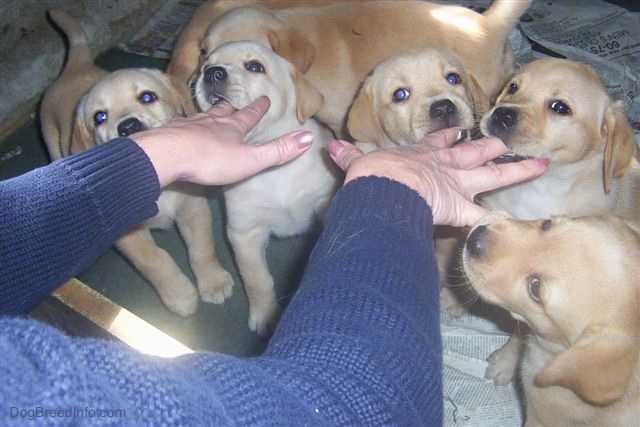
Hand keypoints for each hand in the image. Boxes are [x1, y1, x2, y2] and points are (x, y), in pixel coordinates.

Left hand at [132, 96, 312, 186]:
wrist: (167, 155)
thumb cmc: (210, 160)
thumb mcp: (250, 160)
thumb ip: (278, 151)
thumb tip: (309, 137)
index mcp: (232, 128)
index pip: (249, 115)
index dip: (258, 108)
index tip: (265, 99)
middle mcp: (211, 122)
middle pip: (223, 111)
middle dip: (230, 107)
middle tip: (232, 103)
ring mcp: (188, 126)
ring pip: (200, 116)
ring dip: (206, 115)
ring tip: (207, 114)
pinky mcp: (169, 134)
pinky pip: (178, 127)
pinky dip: (182, 126)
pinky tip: (179, 128)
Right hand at [327, 128, 548, 226]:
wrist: (382, 186)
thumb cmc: (371, 175)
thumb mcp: (358, 163)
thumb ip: (348, 157)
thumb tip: (329, 147)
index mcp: (421, 155)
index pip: (440, 143)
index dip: (450, 138)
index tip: (460, 133)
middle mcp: (445, 166)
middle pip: (475, 152)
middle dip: (492, 146)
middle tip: (508, 140)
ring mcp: (458, 185)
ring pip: (495, 174)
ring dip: (518, 168)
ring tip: (541, 163)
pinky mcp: (462, 207)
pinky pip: (487, 216)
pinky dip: (502, 221)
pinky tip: (521, 224)